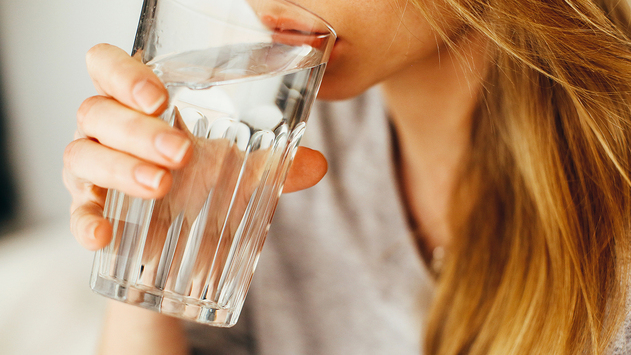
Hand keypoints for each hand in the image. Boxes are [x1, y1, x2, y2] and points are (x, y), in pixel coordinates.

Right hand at [64, 43, 326, 250]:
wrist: (184, 245)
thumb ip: (276, 164)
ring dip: (121, 168)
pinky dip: (85, 221)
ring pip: (82, 153)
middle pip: (97, 110)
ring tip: (162, 186)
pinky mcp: (89, 209)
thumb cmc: (204, 186)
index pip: (108, 66)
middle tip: (181, 152)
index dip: (123, 73)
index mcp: (139, 104)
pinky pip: (76, 211)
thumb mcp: (241, 171)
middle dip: (137, 129)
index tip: (160, 97)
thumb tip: (318, 164)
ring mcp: (93, 168)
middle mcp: (108, 129)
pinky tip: (104, 235)